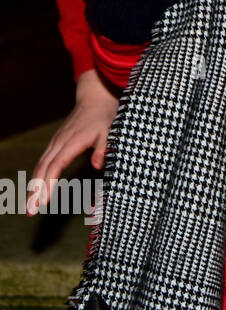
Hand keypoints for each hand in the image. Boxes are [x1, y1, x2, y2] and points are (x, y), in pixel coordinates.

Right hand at [26, 70, 118, 213]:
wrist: (95, 99)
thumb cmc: (104, 117)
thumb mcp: (110, 130)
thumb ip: (103, 147)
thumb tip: (97, 166)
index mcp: (72, 142)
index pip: (56, 165)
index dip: (49, 184)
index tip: (43, 201)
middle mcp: (59, 143)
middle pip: (43, 169)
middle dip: (35, 190)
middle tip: (31, 211)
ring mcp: (55, 143)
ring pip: (40, 166)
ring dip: (34, 186)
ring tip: (30, 206)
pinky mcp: (55, 144)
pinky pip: (43, 162)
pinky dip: (38, 177)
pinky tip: (36, 190)